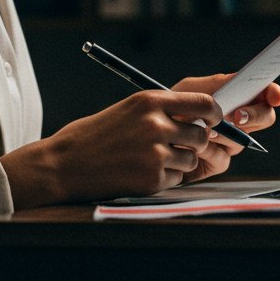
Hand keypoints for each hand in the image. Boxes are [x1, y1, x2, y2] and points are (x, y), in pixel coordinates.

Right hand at [0, 89, 222, 207]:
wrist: (64, 164)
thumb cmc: (94, 135)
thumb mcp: (127, 110)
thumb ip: (160, 111)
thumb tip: (197, 118)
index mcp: (149, 101)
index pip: (202, 103)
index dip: (214, 113)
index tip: (215, 120)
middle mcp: (156, 125)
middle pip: (200, 134)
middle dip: (193, 141)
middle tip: (174, 145)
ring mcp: (155, 153)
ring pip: (190, 159)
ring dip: (178, 162)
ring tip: (150, 160)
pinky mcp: (152, 180)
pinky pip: (176, 180)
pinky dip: (164, 179)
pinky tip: (141, 173)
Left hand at [170, 74, 279, 182]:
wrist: (149, 132)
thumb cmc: (171, 106)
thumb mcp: (191, 88)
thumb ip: (216, 85)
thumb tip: (240, 84)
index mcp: (235, 97)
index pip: (263, 93)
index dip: (273, 93)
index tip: (274, 96)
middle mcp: (238, 120)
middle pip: (264, 118)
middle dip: (255, 116)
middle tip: (238, 115)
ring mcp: (230, 142)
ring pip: (242, 140)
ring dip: (225, 134)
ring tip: (206, 128)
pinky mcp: (217, 162)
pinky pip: (223, 158)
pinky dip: (209, 150)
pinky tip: (195, 145)